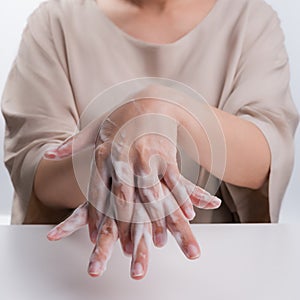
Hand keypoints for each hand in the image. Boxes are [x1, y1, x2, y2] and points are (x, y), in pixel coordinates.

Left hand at [46, 97, 221, 278]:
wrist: (152, 99)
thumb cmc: (123, 117)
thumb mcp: (95, 127)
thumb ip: (74, 143)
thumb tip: (50, 154)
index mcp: (104, 153)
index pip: (99, 193)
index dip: (98, 218)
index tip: (97, 238)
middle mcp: (125, 158)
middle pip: (125, 199)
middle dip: (127, 228)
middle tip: (128, 251)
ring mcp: (148, 158)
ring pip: (151, 195)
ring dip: (156, 221)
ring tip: (158, 241)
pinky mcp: (168, 155)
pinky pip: (175, 182)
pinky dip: (180, 200)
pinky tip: (187, 215)